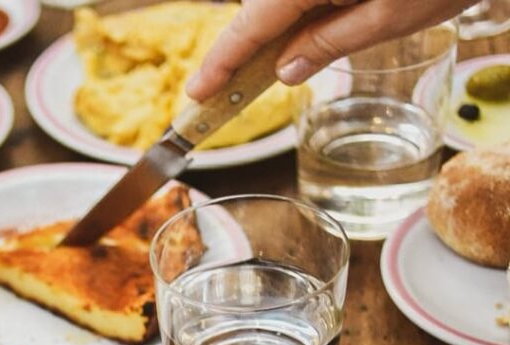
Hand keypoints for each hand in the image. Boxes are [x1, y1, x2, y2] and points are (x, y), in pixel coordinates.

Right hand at [187, 0, 473, 101]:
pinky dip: (295, 9)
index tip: (196, 95)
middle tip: (225, 89)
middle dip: (243, 47)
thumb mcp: (389, 19)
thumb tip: (285, 70)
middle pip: (258, 8)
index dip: (219, 65)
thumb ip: (328, 44)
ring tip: (272, 63)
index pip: (248, 28)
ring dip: (273, 27)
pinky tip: (309, 29)